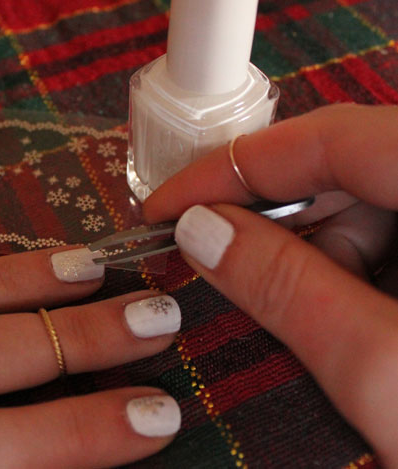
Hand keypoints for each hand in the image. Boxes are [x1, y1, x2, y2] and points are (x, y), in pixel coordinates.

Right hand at [143, 103, 397, 466]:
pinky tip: (346, 319)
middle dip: (273, 219)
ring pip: (375, 205)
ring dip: (315, 254)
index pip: (332, 138)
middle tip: (215, 265)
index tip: (167, 204)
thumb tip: (199, 231)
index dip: (235, 167)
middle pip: (353, 169)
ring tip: (296, 313)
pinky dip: (354, 271)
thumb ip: (285, 287)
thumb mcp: (387, 372)